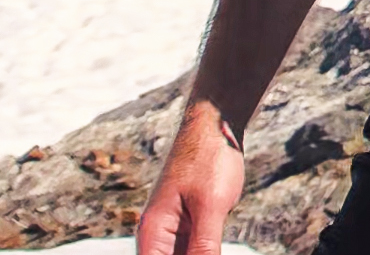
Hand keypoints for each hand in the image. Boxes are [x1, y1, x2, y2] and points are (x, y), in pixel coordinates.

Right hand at [137, 101, 245, 254]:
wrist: (216, 126)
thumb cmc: (209, 158)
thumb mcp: (211, 205)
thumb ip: (204, 245)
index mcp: (153, 233)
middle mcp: (157, 236)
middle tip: (209, 252)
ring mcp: (174, 232)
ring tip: (211, 249)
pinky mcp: (191, 226)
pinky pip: (194, 254)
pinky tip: (214, 252)